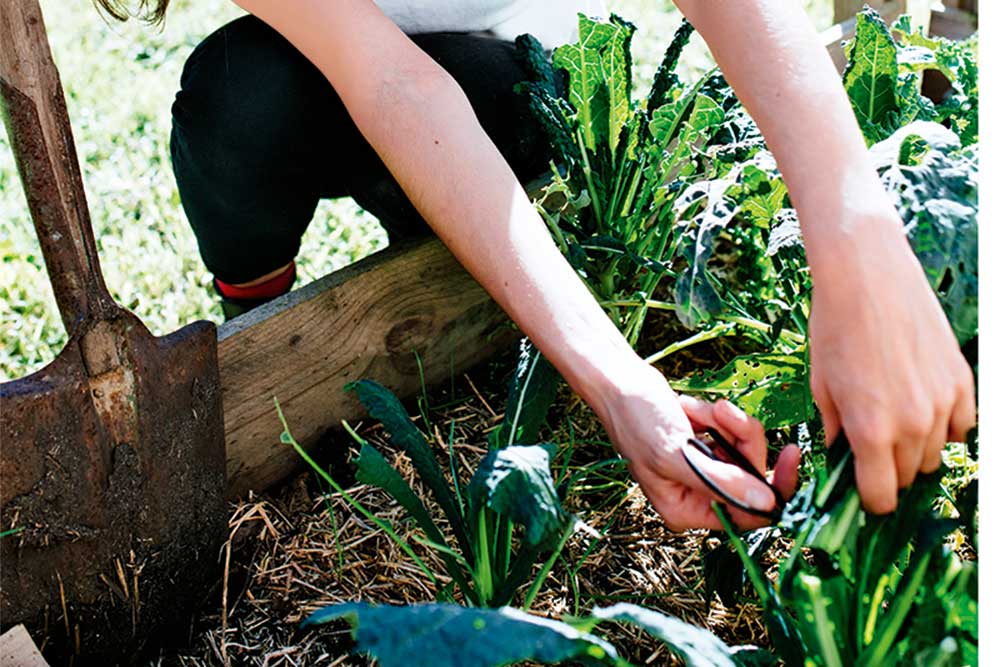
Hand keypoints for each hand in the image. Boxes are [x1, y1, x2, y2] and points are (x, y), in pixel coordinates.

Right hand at [600, 365, 799, 530]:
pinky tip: (693, 407)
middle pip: (751, 478)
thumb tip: (767, 503)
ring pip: (745, 452)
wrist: (620, 384)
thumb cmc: (637, 420)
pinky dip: (718, 417)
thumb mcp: (677, 453)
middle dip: (741, 440)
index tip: (792, 455)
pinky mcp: (707, 446)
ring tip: (700, 408)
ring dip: (727, 424)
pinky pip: (733, 435)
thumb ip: (721, 481)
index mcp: (687, 510)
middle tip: (724, 414)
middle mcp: (697, 496)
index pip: (747, 516)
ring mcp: (703, 470)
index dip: (775, 490)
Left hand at [809, 219, 976, 513]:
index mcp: (871, 430)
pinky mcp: (962, 381)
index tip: (860, 492)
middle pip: (908, 478)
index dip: (868, 500)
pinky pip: (961, 427)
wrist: (868, 277)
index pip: (880, 496)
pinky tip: (921, 409)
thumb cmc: (834, 329)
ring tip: (892, 422)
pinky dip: (944, 428)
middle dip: (888, 474)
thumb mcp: (821, 385)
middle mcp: (913, 424)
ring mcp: (943, 403)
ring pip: (935, 456)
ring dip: (915, 451)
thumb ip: (835, 431)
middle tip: (870, 453)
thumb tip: (841, 457)